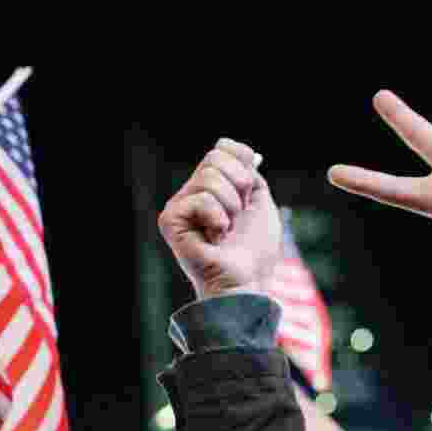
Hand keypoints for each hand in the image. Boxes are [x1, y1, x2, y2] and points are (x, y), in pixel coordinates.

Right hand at [159, 138, 281, 298]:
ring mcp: (180, 206)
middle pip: (215, 157)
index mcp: (213, 188)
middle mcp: (192, 193)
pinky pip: (201, 199)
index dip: (242, 161)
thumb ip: (250, 176)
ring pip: (209, 176)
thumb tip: (243, 153)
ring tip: (226, 231)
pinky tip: (215, 238)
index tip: (250, 190)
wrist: (246, 282)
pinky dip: (218, 218)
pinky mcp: (170, 220)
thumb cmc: (255, 252)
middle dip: (239, 186)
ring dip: (231, 207)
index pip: (222, 148)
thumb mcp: (261, 204)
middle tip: (238, 217)